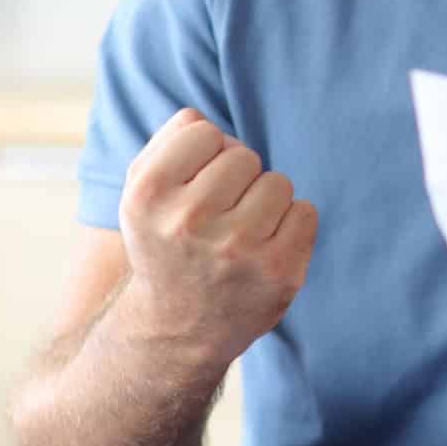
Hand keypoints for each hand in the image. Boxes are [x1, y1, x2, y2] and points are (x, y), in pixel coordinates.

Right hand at [114, 107, 316, 368]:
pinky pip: (305, 211)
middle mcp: (189, 221)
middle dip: (236, 179)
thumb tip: (201, 117)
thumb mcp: (141, 193)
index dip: (205, 155)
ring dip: (265, 201)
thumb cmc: (164, 244)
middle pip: (244, 156)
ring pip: (278, 182)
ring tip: (239, 233)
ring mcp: (237, 249)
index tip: (193, 186)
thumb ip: (167, 142)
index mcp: (148, 194)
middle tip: (217, 216)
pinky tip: (264, 248)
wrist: (177, 328)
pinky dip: (291, 224)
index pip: (205, 132)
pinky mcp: (278, 272)